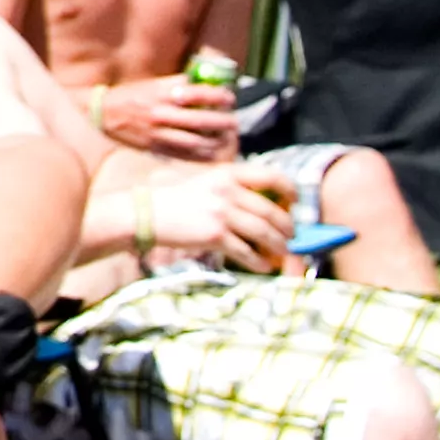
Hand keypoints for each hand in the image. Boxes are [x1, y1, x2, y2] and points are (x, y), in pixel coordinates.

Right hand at [97, 74, 239, 160]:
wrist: (103, 112)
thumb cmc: (130, 95)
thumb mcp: (153, 84)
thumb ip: (176, 84)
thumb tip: (201, 83)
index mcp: (163, 92)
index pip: (198, 93)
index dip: (218, 96)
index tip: (230, 98)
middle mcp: (162, 112)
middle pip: (201, 119)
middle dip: (222, 122)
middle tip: (234, 122)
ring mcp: (158, 131)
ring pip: (195, 140)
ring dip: (214, 141)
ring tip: (225, 139)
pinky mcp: (154, 146)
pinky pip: (182, 153)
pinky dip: (199, 154)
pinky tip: (210, 153)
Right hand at [141, 162, 293, 271]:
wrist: (145, 213)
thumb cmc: (174, 199)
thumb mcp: (204, 182)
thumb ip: (230, 188)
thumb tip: (260, 205)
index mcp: (227, 173)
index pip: (271, 176)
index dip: (289, 189)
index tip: (294, 200)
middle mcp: (228, 191)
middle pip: (271, 210)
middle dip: (287, 226)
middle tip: (292, 235)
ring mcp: (222, 213)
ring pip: (264, 232)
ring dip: (279, 245)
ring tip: (283, 251)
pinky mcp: (215, 235)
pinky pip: (246, 251)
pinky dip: (259, 261)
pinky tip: (264, 265)